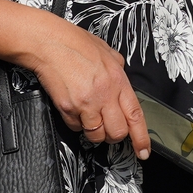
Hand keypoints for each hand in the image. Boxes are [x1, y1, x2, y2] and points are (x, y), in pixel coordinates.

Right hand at [26, 19, 150, 157]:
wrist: (48, 42)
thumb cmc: (74, 43)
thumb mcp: (107, 52)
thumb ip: (118, 68)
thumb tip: (122, 81)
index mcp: (118, 80)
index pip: (135, 115)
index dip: (141, 137)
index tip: (143, 151)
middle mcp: (105, 94)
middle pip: (117, 132)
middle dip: (114, 135)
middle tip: (108, 129)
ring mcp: (86, 103)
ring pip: (97, 135)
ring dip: (94, 132)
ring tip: (89, 117)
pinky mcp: (68, 108)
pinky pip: (76, 128)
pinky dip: (77, 124)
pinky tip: (74, 109)